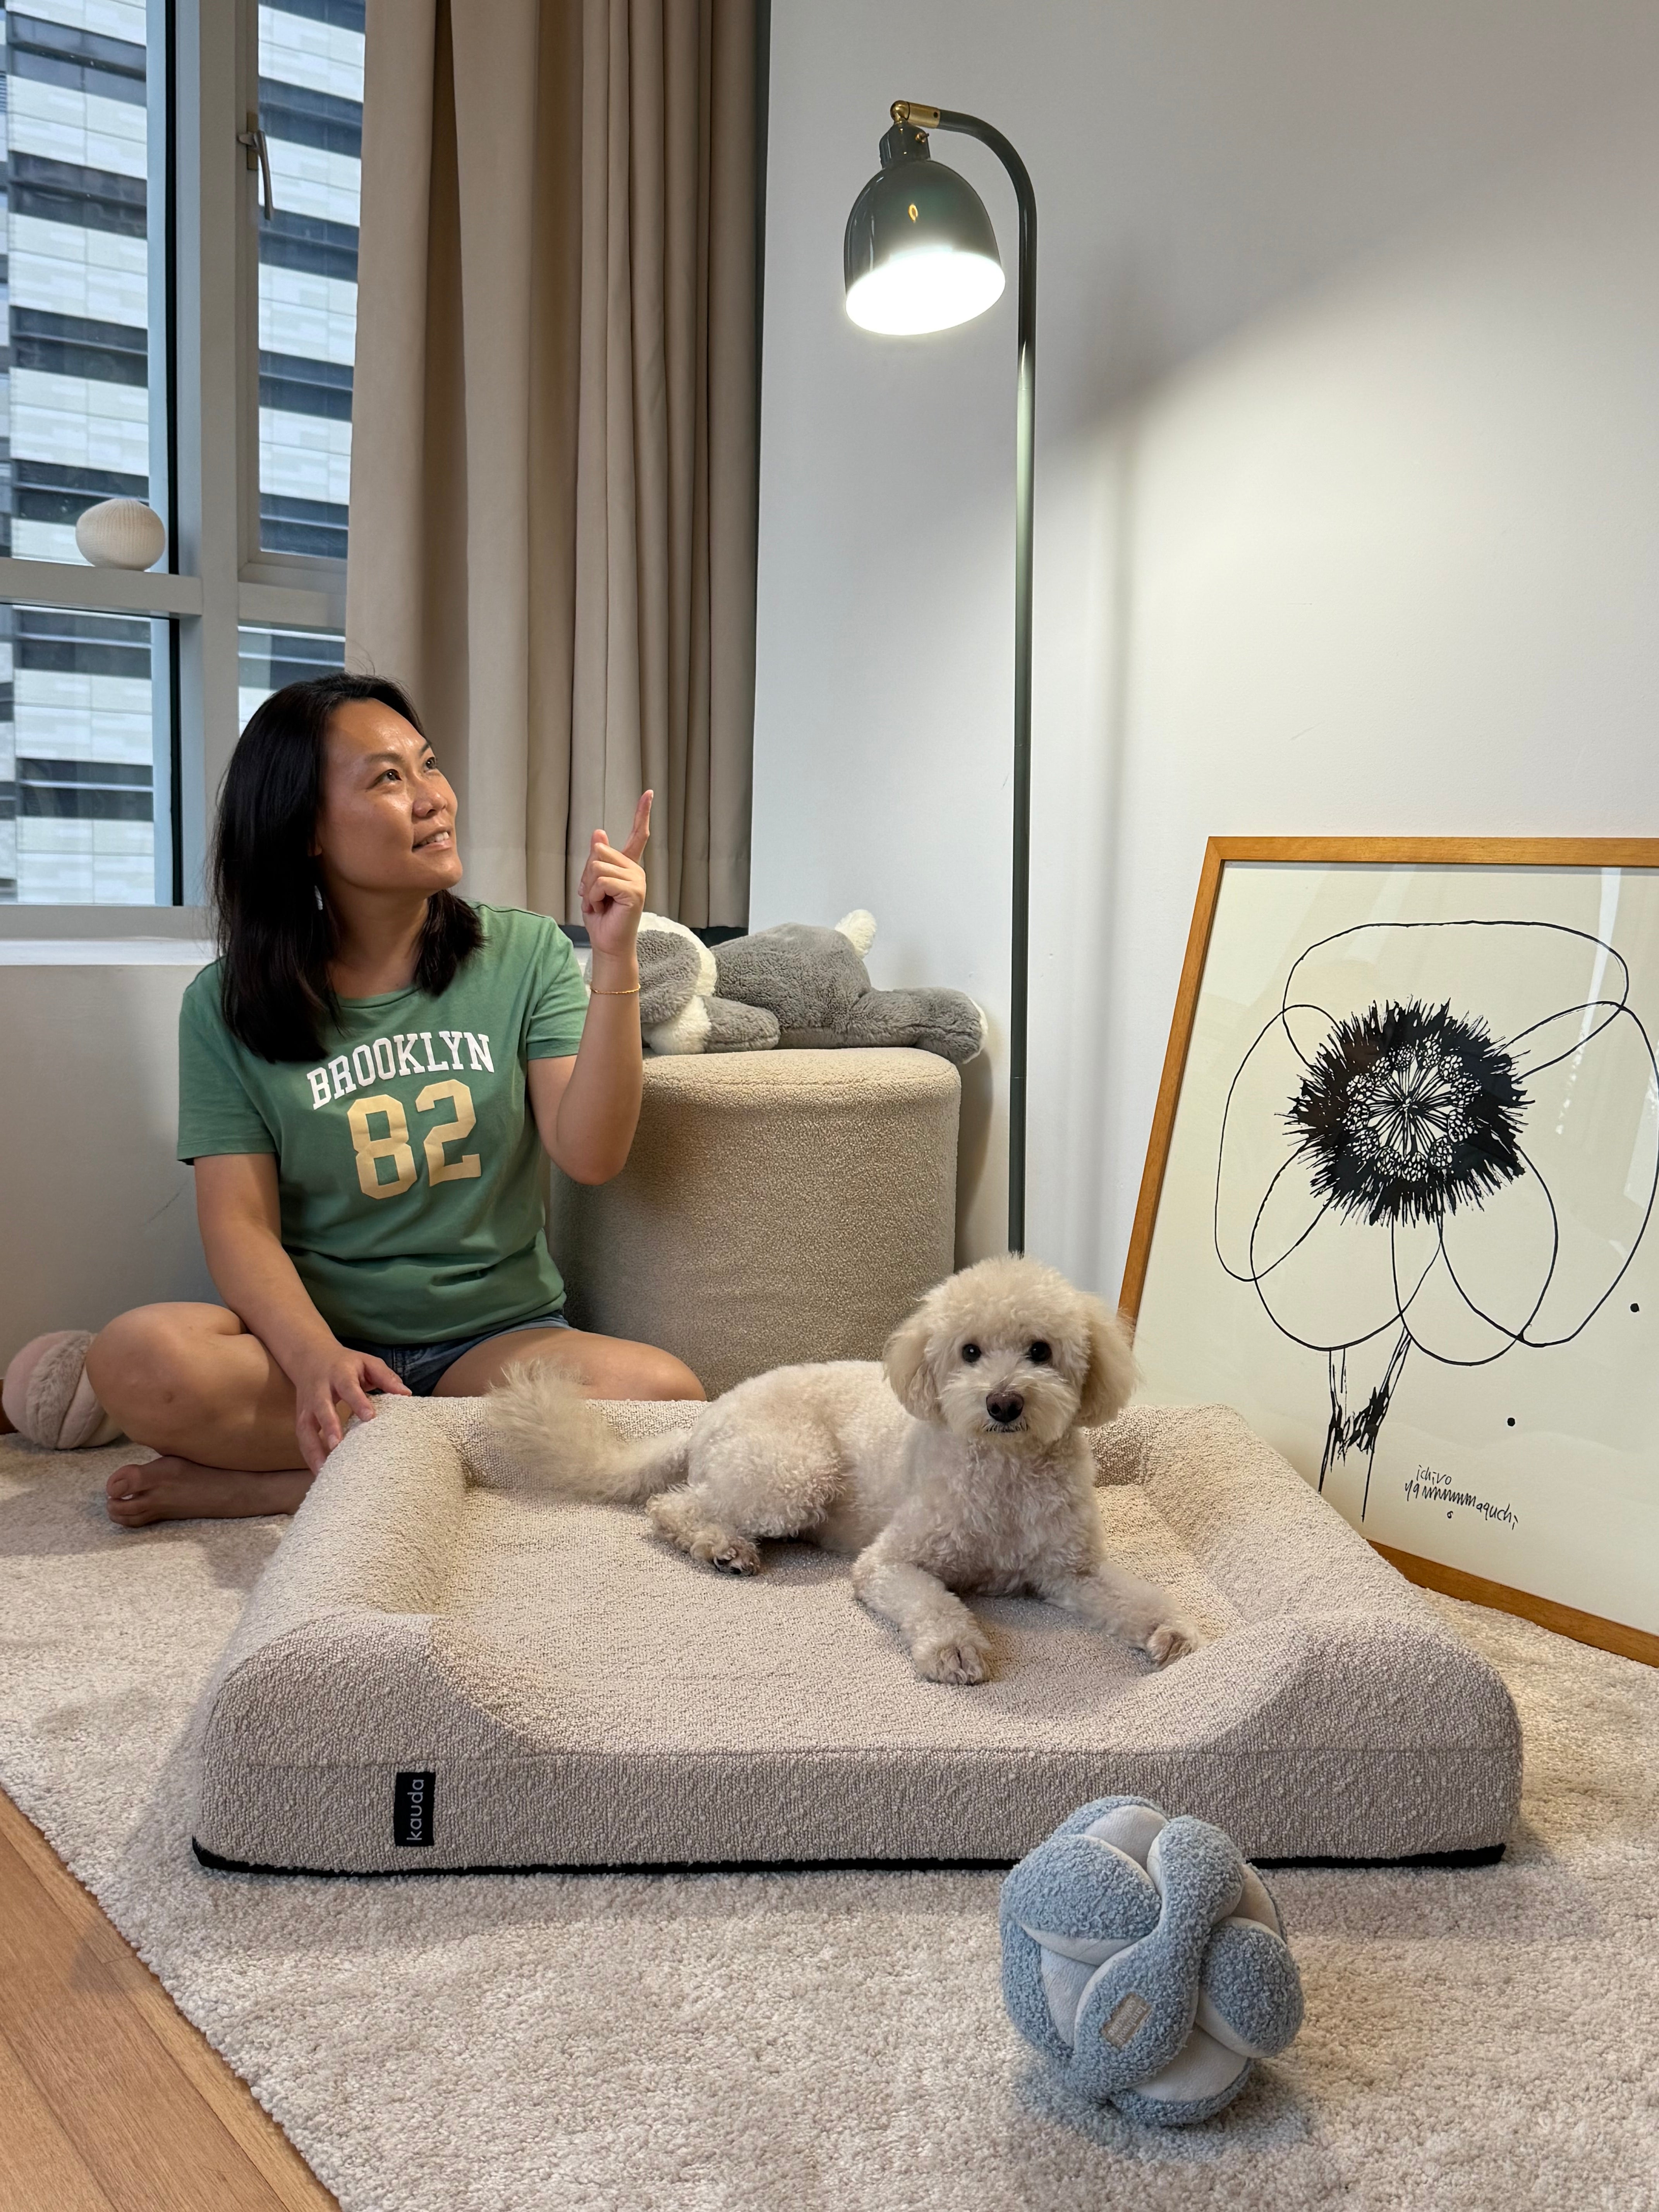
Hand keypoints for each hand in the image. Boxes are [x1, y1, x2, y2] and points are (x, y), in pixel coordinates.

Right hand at [289, 1343, 409, 1472]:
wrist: (310, 1356)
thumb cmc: (346, 1363)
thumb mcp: (367, 1362)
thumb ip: (385, 1377)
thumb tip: (406, 1393)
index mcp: (339, 1373)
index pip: (348, 1387)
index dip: (358, 1401)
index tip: (369, 1417)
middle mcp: (319, 1389)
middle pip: (321, 1407)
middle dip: (328, 1426)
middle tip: (336, 1446)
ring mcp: (306, 1405)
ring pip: (305, 1428)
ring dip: (312, 1449)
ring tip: (324, 1471)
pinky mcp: (300, 1417)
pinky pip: (301, 1439)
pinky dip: (308, 1456)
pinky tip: (320, 1473)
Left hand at [580, 791, 651, 961]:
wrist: (607, 943)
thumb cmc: (601, 917)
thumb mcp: (592, 884)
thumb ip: (596, 859)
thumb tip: (599, 831)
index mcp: (628, 867)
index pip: (637, 835)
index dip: (642, 813)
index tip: (649, 792)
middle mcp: (636, 870)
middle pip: (599, 852)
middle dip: (587, 875)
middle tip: (593, 896)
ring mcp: (638, 880)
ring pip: (597, 866)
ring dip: (589, 888)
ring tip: (599, 903)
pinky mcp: (634, 891)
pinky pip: (602, 881)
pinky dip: (595, 896)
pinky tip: (603, 907)